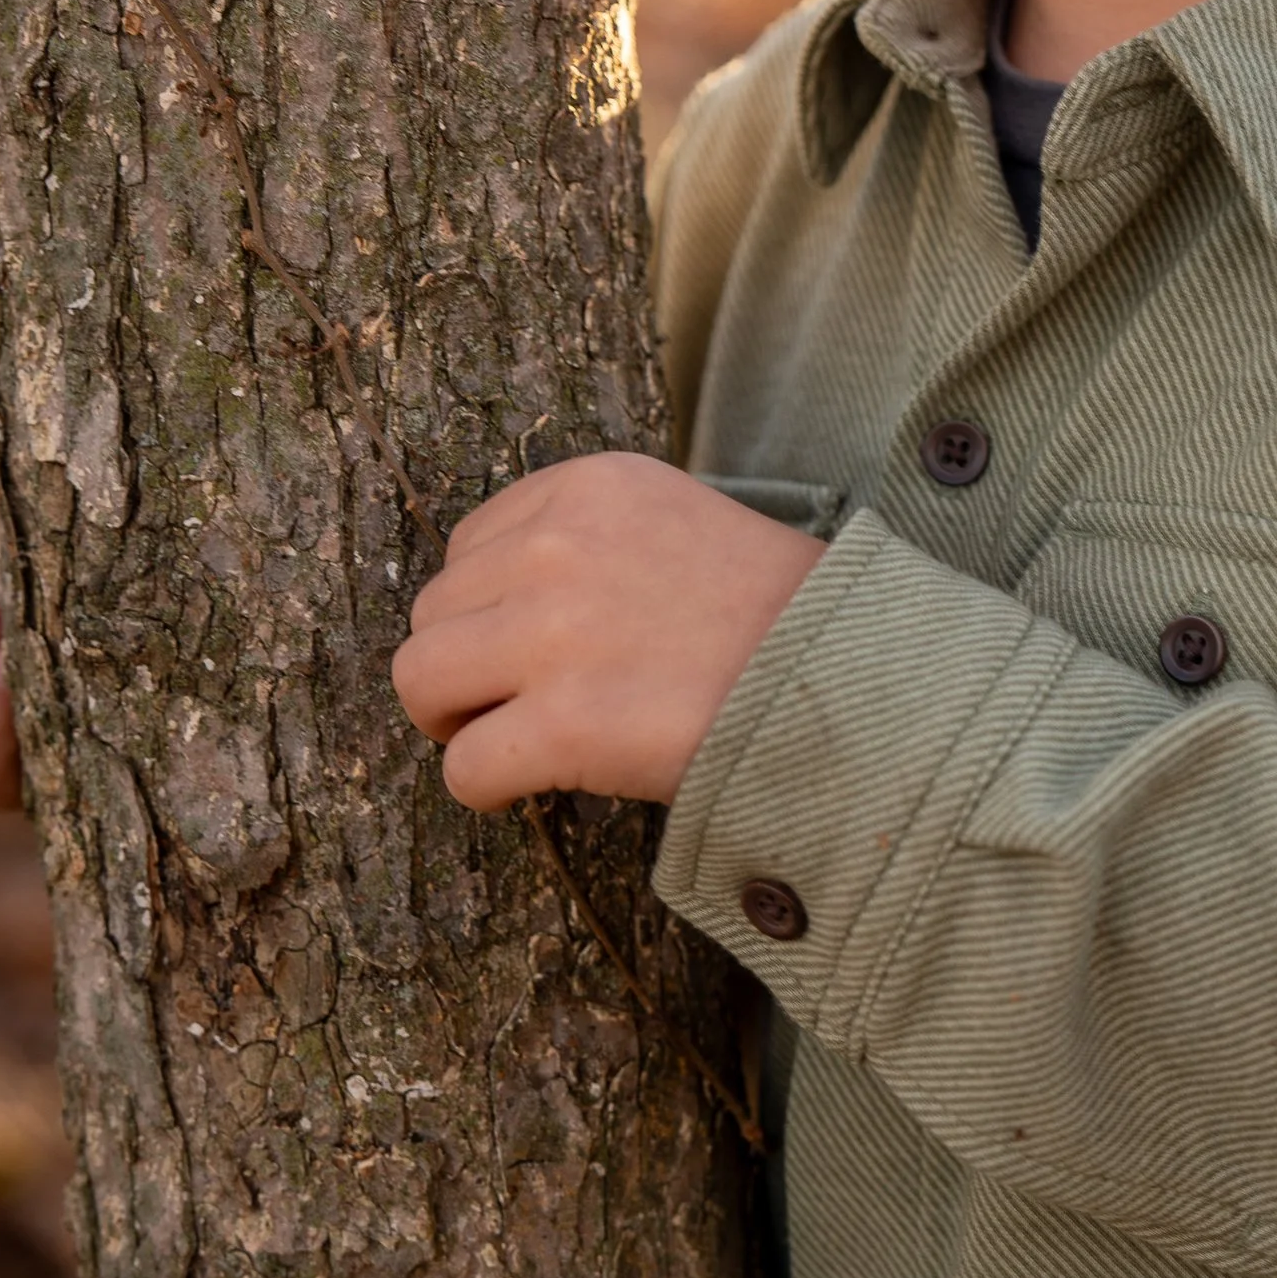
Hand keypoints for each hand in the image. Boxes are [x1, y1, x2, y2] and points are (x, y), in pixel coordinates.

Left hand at [392, 454, 824, 813]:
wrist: (856, 680)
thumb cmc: (784, 616)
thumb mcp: (686, 522)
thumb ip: (597, 538)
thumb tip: (508, 601)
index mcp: (590, 487)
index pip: (467, 547)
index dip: (487, 609)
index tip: (528, 649)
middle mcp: (558, 546)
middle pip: (431, 613)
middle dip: (464, 666)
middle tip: (516, 705)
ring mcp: (555, 634)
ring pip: (420, 682)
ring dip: (456, 721)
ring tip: (511, 742)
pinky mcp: (565, 725)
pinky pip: (464, 768)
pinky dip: (485, 788)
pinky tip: (527, 790)